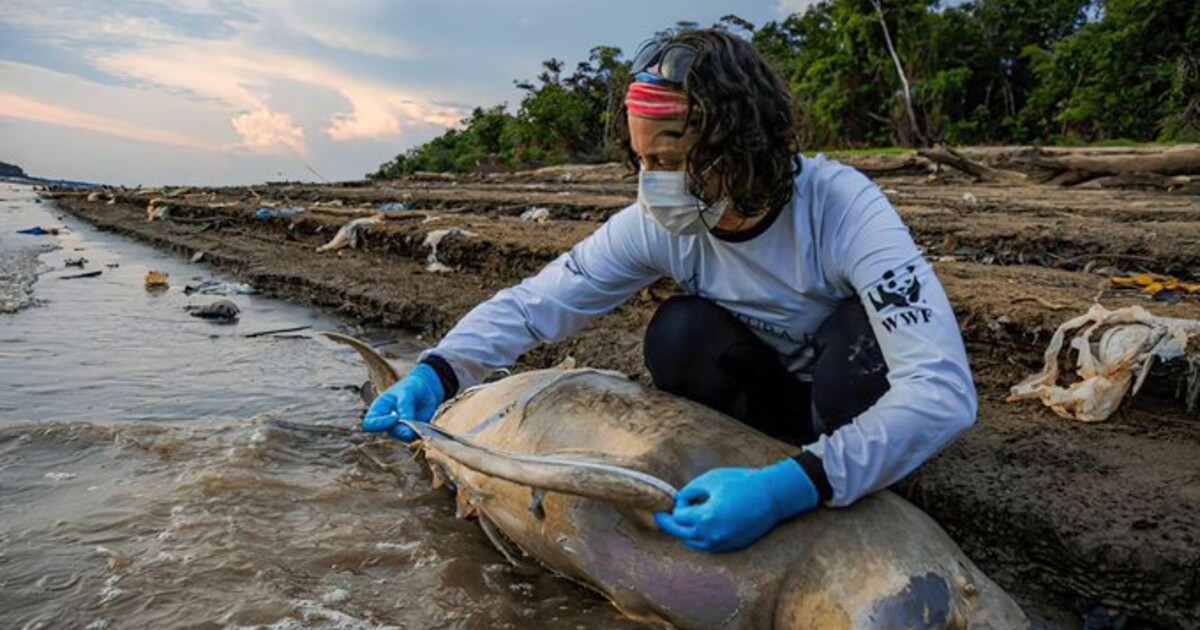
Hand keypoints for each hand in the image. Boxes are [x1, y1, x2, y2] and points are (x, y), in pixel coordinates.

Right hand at [362, 363, 444, 441]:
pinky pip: (412, 438)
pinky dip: (418, 434)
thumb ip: (405, 406)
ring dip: (411, 433)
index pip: (370, 424)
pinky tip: (424, 427)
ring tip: (420, 423)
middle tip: (412, 424)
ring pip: (401, 437)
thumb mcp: (407, 392)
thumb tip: (405, 422)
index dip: (379, 424)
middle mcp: (387, 421)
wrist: (426, 389)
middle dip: (400, 430)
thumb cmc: (411, 387)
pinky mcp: (411, 431)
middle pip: (388, 432)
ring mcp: (399, 428)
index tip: (395, 418)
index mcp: (379, 409)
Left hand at [654, 458, 818, 552]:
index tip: (681, 497)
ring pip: (693, 543)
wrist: (772, 497)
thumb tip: (679, 501)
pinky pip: (707, 546)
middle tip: (659, 517)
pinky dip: (699, 538)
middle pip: (680, 534)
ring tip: (681, 520)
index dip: (678, 505)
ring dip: (685, 532)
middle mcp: (712, 535)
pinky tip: (698, 527)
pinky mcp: (731, 547)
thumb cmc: (741, 483)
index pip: (678, 518)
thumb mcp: (711, 479)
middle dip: (669, 525)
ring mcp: (722, 544)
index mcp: (705, 517)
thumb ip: (690, 491)